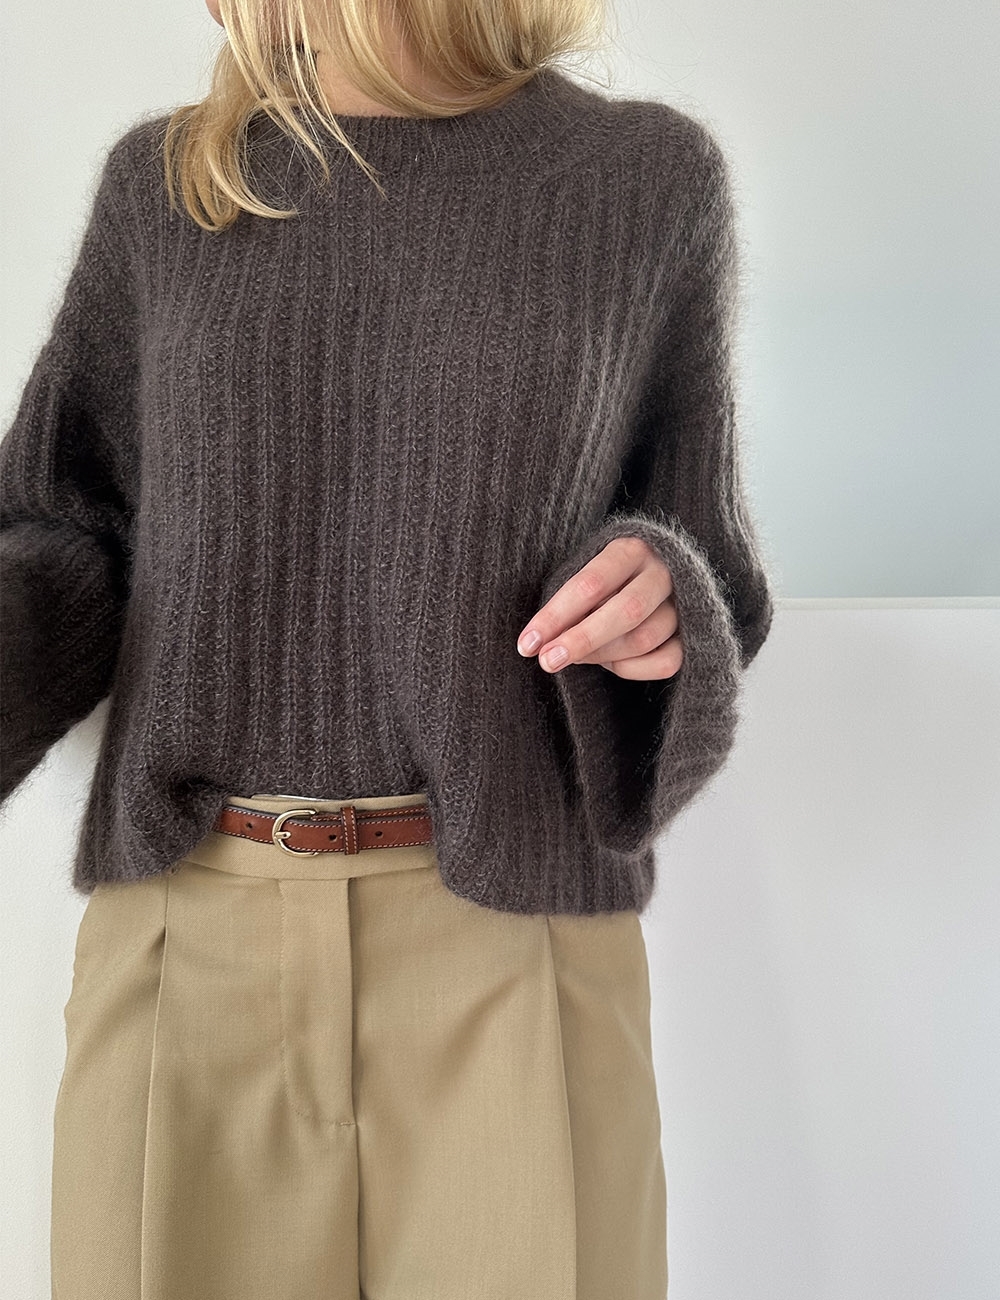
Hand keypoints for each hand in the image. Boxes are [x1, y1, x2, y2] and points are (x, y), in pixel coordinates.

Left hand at [517, 536, 682, 679]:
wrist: (653, 577)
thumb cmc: (604, 580)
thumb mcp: (583, 577)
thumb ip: (567, 604)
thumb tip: (539, 645)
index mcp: (631, 549)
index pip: (591, 583)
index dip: (556, 616)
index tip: (526, 644)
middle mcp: (663, 572)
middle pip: (625, 611)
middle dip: (581, 640)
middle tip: (547, 662)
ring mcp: (684, 604)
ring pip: (643, 639)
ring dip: (602, 656)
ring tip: (576, 657)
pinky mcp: (696, 634)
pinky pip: (666, 662)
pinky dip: (633, 670)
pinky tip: (612, 663)